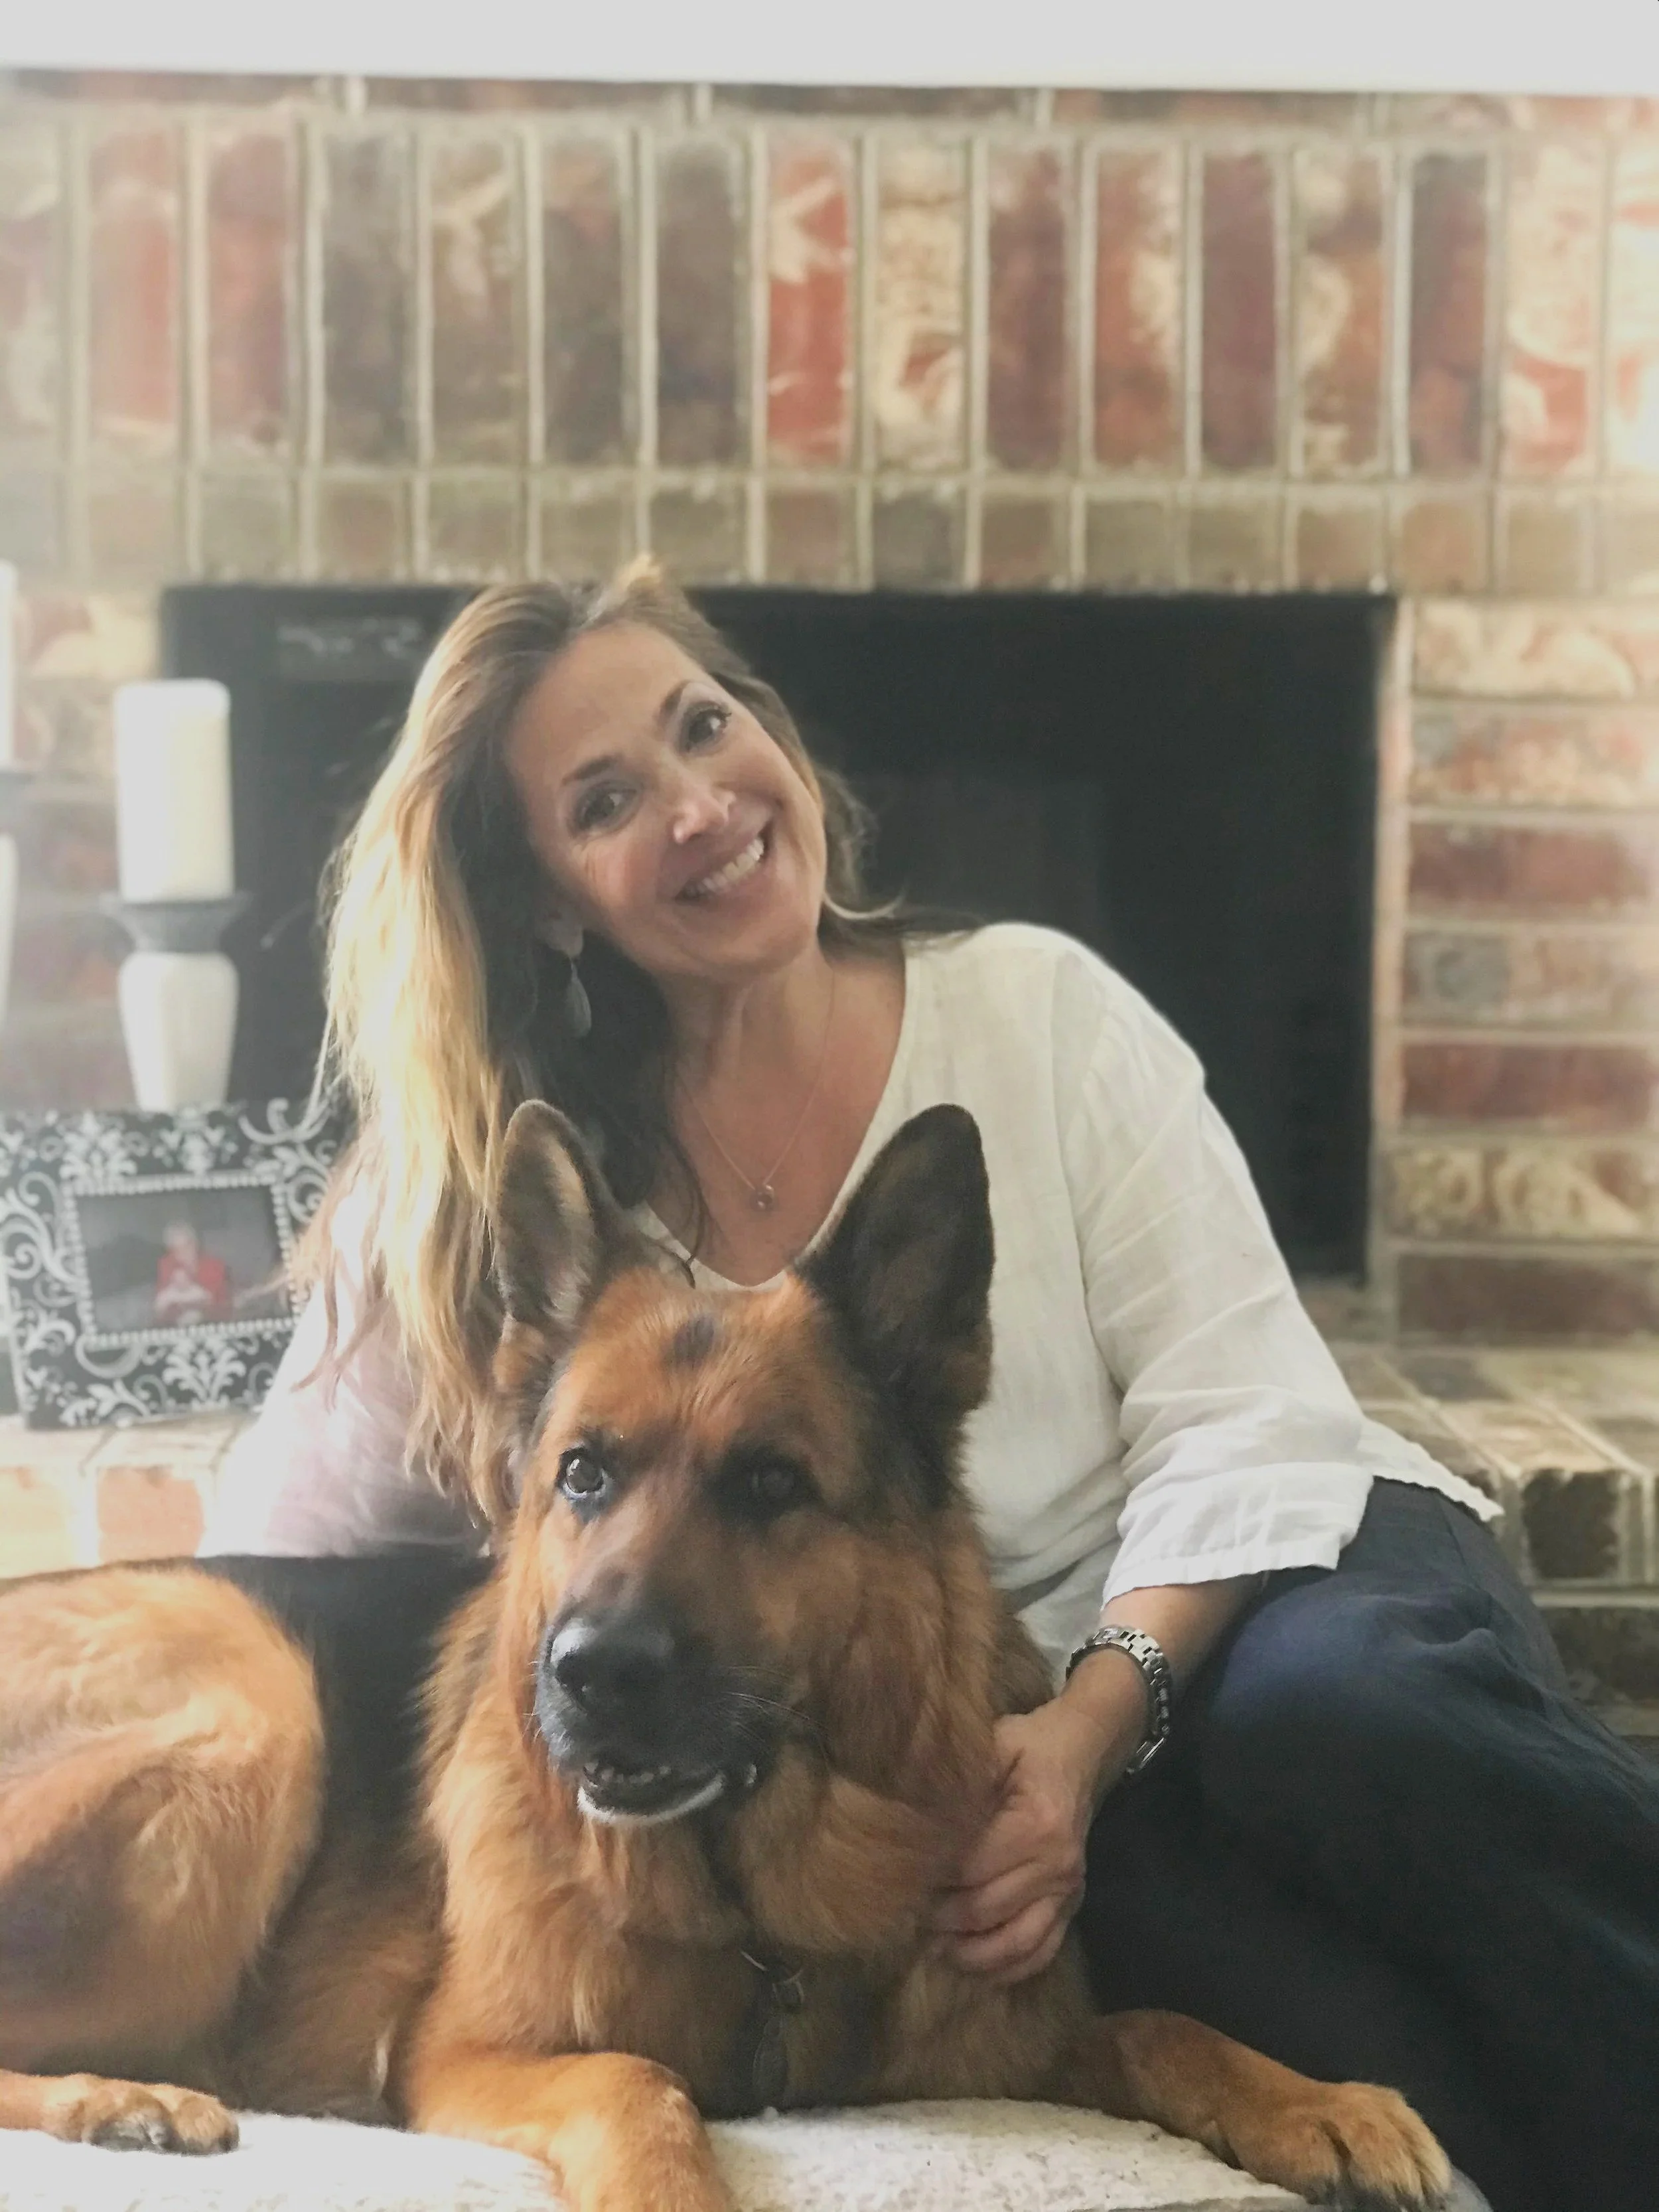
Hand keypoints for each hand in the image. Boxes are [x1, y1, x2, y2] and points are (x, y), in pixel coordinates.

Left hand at [930, 1671, 1145, 1984]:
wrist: (1081, 1753)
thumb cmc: (1029, 1747)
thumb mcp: (996, 1744)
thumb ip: (962, 1778)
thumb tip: (915, 1811)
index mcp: (1036, 1824)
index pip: (970, 1868)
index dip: (930, 1880)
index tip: (897, 1882)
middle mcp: (1057, 1864)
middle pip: (985, 1909)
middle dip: (939, 1918)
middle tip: (904, 1914)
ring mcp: (1069, 1890)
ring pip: (1013, 1943)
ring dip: (969, 1953)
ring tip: (932, 1946)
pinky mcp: (1073, 1905)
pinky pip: (1040, 1951)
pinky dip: (1006, 1968)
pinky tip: (972, 1965)